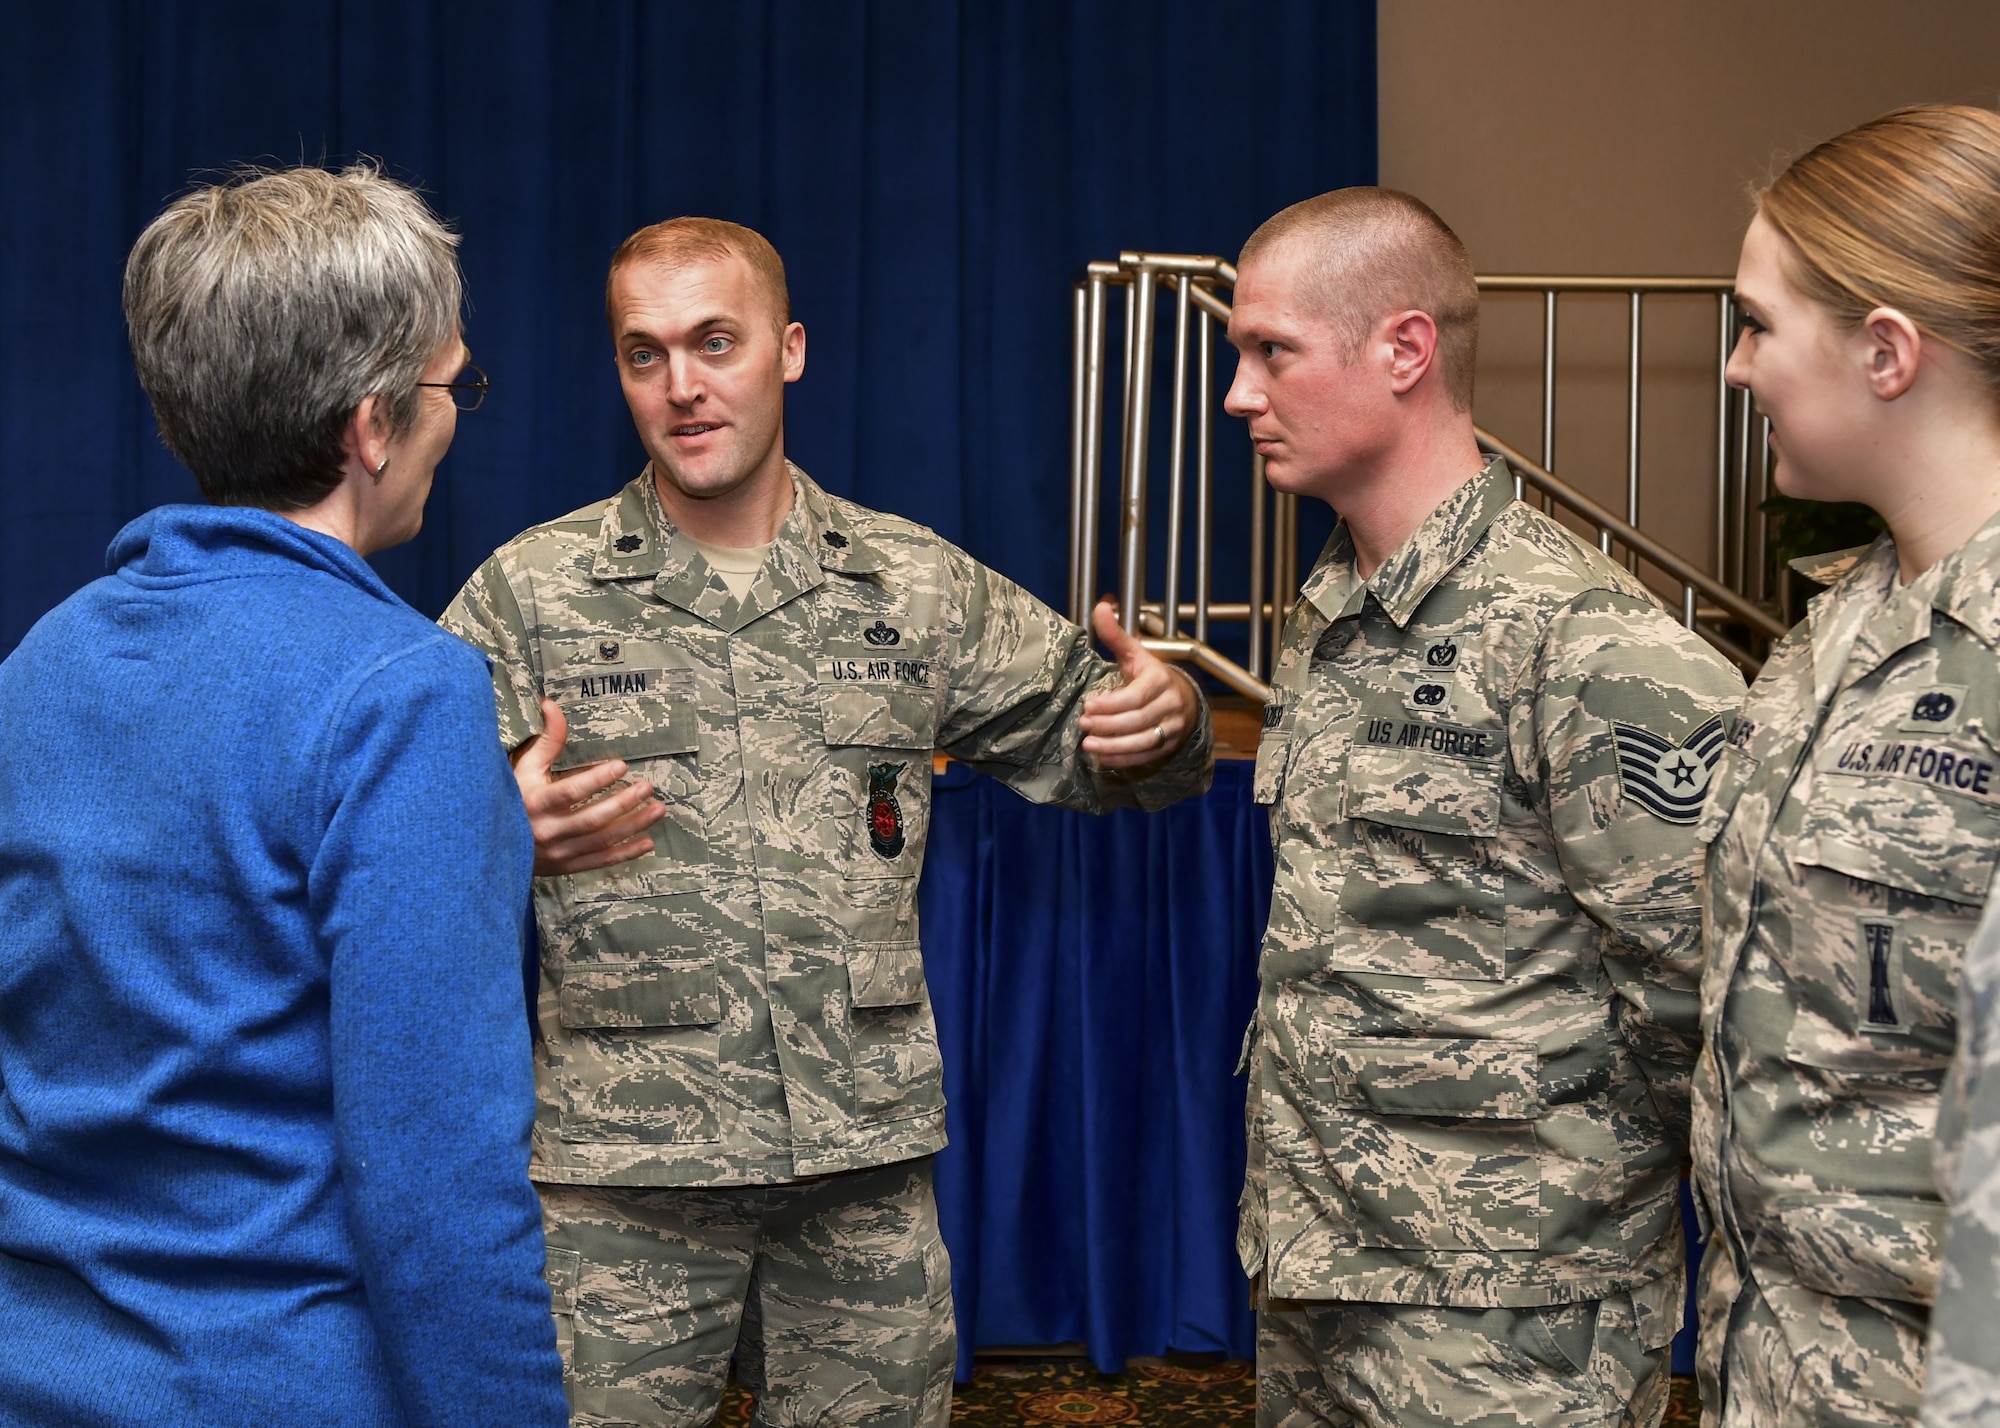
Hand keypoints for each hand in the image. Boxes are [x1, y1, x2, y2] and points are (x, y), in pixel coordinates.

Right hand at [512, 699, 665, 876]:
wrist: (493, 844)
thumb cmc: (513, 798)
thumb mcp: (524, 768)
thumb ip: (545, 740)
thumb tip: (552, 704)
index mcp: (535, 803)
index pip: (570, 792)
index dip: (596, 780)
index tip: (621, 766)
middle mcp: (547, 830)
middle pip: (592, 818)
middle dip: (623, 803)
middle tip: (648, 787)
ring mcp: (557, 852)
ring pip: (601, 841)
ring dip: (633, 826)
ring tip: (658, 810)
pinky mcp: (565, 867)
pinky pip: (600, 861)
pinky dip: (625, 854)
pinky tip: (648, 842)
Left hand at [1078, 598, 1200, 768]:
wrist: (1184, 698)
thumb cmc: (1152, 675)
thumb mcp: (1135, 653)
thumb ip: (1116, 634)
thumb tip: (1101, 607)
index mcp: (1160, 679)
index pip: (1136, 696)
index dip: (1111, 704)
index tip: (1088, 706)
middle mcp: (1170, 704)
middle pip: (1138, 720)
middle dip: (1108, 725)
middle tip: (1083, 726)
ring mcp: (1173, 727)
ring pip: (1143, 741)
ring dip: (1114, 746)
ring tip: (1088, 745)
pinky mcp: (1169, 745)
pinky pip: (1147, 756)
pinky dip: (1125, 759)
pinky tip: (1104, 759)